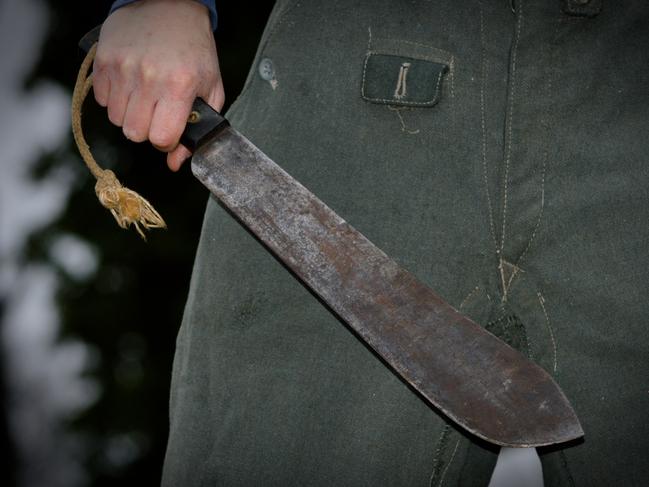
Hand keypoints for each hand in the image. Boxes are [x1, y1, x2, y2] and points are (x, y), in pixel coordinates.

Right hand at [93, 0, 223, 170]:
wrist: (169, 6)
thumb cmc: (194, 50)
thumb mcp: (210, 89)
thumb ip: (198, 129)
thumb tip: (175, 163)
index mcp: (179, 87)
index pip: (162, 138)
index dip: (167, 142)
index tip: (171, 131)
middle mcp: (148, 78)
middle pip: (135, 134)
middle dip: (148, 130)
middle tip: (158, 113)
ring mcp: (123, 69)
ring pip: (117, 121)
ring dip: (131, 116)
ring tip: (145, 96)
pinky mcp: (104, 61)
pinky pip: (102, 101)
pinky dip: (115, 99)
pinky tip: (131, 84)